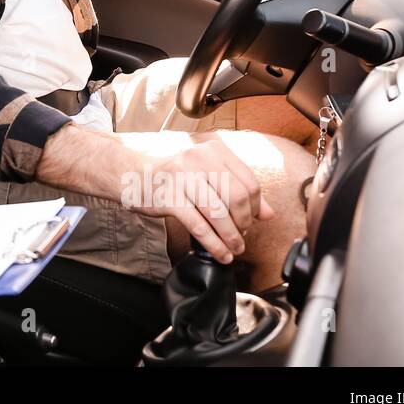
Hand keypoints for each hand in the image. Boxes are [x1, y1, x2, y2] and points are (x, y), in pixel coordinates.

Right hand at [122, 134, 273, 263]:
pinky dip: (214, 244)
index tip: (252, 220)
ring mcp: (182, 177)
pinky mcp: (168, 197)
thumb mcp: (208, 176)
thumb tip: (269, 214)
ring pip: (218, 213)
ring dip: (231, 237)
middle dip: (243, 223)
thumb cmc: (175, 177)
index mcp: (213, 150)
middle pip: (237, 197)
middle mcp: (198, 159)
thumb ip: (239, 190)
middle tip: (241, 235)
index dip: (255, 207)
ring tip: (234, 248)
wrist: (134, 176)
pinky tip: (220, 254)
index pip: (249, 182)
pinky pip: (198, 226)